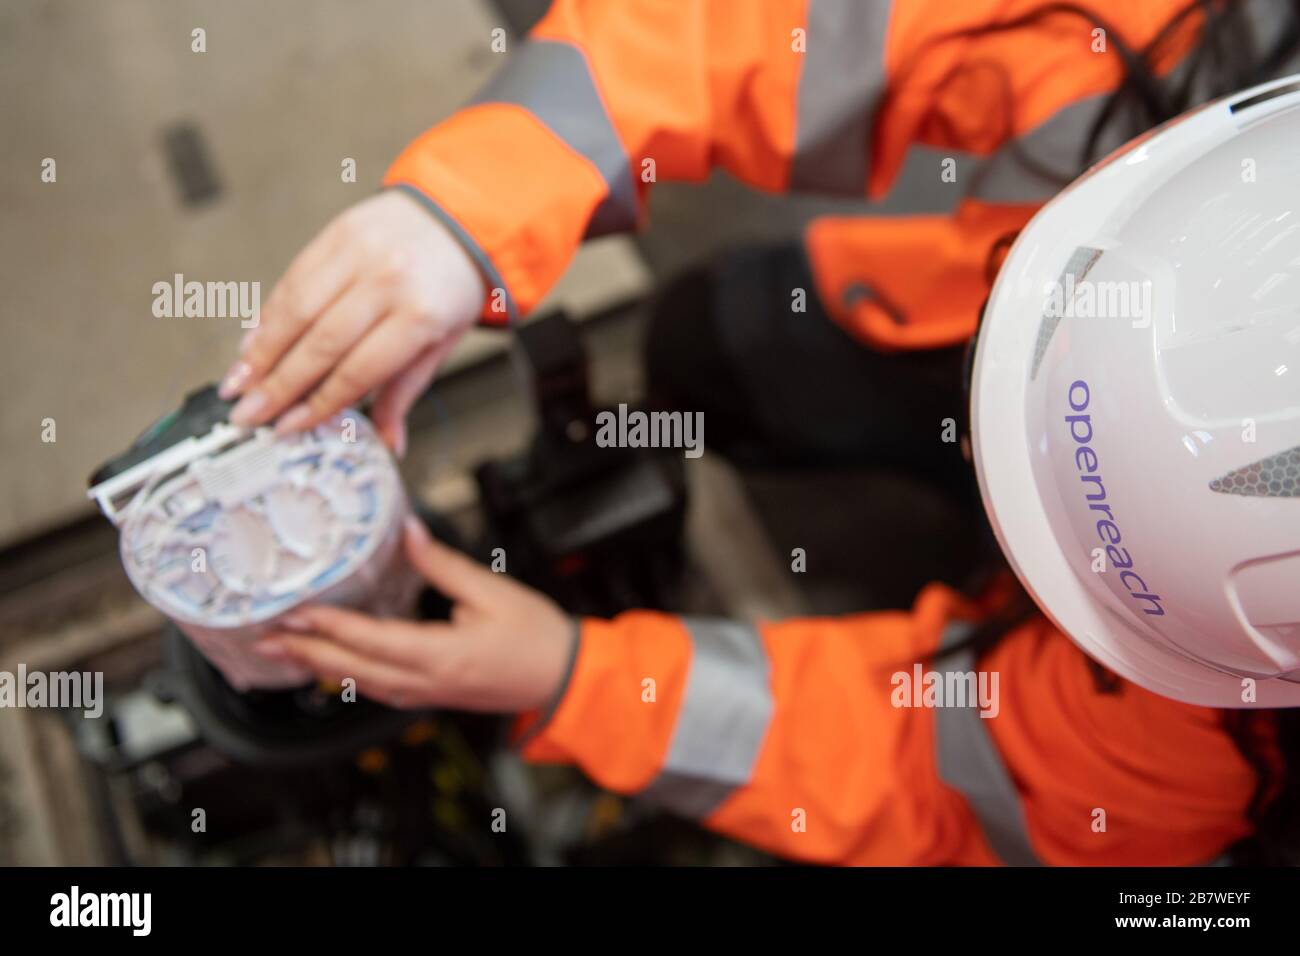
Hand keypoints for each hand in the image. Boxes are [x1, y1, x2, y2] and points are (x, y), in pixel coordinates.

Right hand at [219, 190, 486, 455]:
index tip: (287, 427)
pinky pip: (293, 278)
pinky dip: (269, 314)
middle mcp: (388, 281)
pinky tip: (251, 343)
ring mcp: (360, 253)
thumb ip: (405, 391)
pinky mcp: (336, 233)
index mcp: (420, 315)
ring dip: (260, 351)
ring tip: (236, 384)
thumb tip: (387, 443)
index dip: (316, 403)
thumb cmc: (449, 288)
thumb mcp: (440, 343)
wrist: (459, 219)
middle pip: (320, 343)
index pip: (356, 371)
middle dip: (277, 385)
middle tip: (247, 415)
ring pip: (297, 309)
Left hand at [254, 516, 575, 711]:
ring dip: (320, 667)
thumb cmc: (537, 638)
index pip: (370, 640)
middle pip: (352, 671)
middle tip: (266, 639)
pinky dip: (348, 677)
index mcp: (440, 655)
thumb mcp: (492, 592)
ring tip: (287, 651)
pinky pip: (379, 690)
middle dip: (305, 653)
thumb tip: (408, 532)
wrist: (565, 678)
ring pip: (361, 685)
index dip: (327, 627)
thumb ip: (443, 564)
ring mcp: (427, 694)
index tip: (294, 613)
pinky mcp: (433, 695)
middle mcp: (426, 682)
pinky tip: (334, 666)